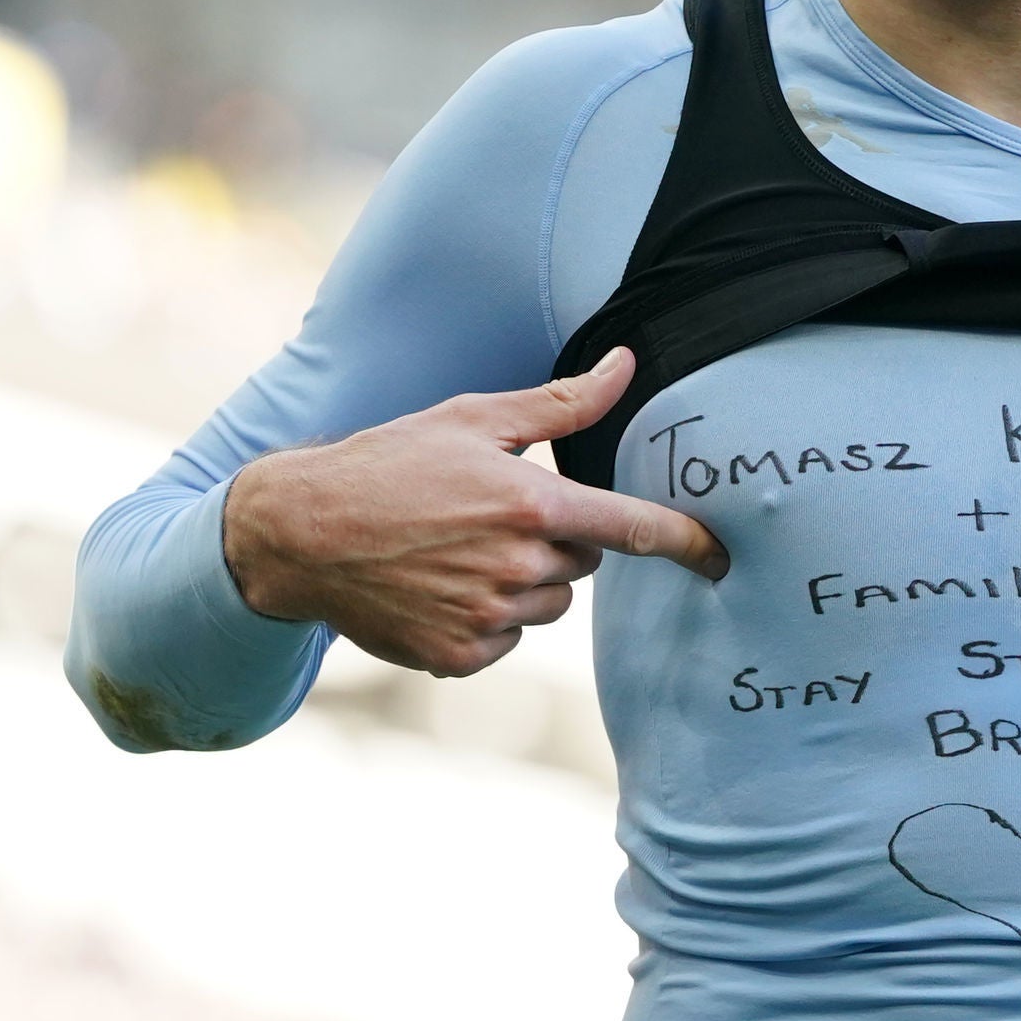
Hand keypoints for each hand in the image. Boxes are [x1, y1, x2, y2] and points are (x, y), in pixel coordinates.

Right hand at [221, 349, 725, 676]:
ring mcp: (487, 618)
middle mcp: (515, 568)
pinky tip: (438, 587)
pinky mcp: (459, 656)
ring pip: (548, 606)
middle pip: (583, 564)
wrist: (299, 533)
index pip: (632, 528)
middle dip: (555, 542)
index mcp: (529, 505)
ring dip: (522, 583)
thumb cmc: (389, 464)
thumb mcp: (471, 419)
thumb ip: (562, 403)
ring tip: (457, 550)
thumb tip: (626, 365)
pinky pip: (507, 641)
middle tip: (491, 516)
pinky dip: (486, 619)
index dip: (685, 542)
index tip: (721, 556)